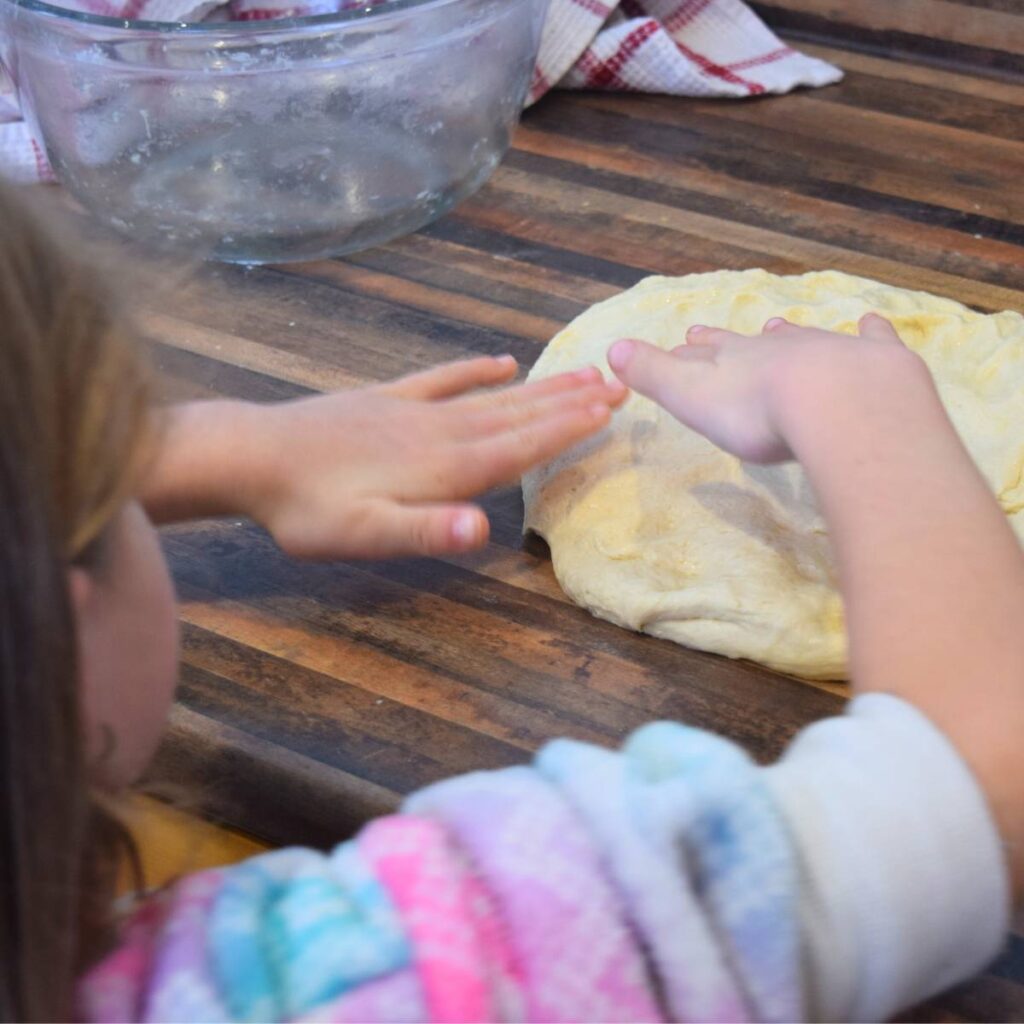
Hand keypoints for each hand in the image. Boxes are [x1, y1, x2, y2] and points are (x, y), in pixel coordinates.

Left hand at [161, 355, 626, 559]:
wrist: (250, 456)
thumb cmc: (306, 509)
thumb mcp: (365, 535)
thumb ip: (427, 530)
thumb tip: (485, 529)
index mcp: (442, 467)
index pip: (519, 447)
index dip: (567, 430)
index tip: (610, 409)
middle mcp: (438, 431)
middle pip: (517, 416)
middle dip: (569, 402)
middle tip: (617, 383)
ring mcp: (413, 411)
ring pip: (490, 397)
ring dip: (538, 387)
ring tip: (579, 373)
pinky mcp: (386, 400)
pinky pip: (442, 379)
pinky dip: (474, 370)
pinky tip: (500, 362)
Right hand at [606, 313, 912, 462]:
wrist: (836, 404)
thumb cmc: (756, 411)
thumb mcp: (691, 395)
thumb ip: (654, 374)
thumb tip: (612, 348)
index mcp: (734, 361)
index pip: (705, 354)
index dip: (690, 351)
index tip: (683, 342)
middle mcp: (777, 348)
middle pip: (747, 343)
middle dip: (727, 342)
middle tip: (710, 334)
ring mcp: (827, 350)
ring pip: (802, 338)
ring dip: (788, 335)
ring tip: (778, 325)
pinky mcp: (874, 361)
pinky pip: (871, 339)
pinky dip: (871, 331)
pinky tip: (873, 321)